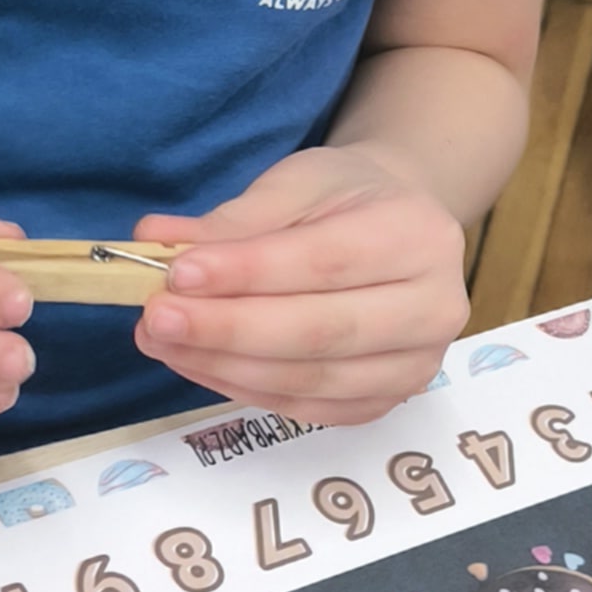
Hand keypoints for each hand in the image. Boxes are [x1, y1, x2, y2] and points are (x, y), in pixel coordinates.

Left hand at [132, 145, 469, 426]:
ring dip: (225, 365)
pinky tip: (198, 364)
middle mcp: (435, 307)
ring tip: (162, 340)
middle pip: (320, 331)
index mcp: (420, 235)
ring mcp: (417, 365)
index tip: (178, 273)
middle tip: (156, 318)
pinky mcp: (386, 402)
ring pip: (310, 378)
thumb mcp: (298, 182)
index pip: (325, 262)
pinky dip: (245, 389)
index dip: (248, 273)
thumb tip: (156, 240)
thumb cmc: (346, 199)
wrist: (396, 228)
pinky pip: (308, 408)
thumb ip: (235, 220)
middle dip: (228, 329)